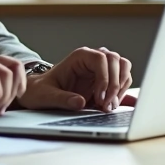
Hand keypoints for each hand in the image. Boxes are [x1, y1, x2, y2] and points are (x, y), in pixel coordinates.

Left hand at [18, 47, 134, 112]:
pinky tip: (117, 105)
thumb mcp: (46, 96)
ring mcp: (101, 69)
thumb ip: (62, 99)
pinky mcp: (106, 81)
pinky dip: (122, 93)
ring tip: (108, 107)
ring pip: (123, 70)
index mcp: (79, 57)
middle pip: (117, 62)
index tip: (100, 98)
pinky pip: (122, 82)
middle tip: (107, 106)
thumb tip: (79, 102)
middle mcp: (92, 59)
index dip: (105, 78)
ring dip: (121, 89)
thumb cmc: (41, 91)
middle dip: (115, 84)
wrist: (41, 94)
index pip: (101, 58)